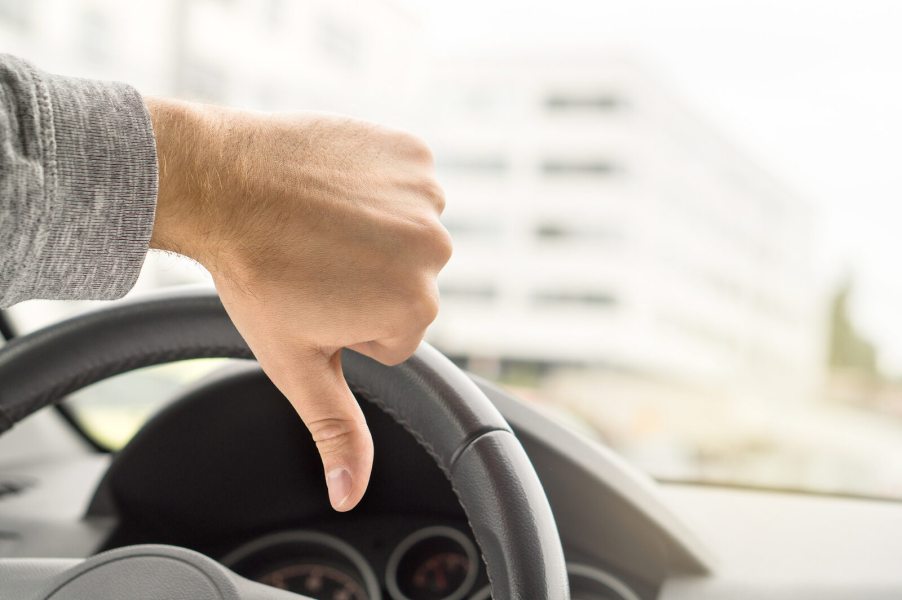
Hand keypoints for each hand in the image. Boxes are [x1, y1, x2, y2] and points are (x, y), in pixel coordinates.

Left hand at [146, 99, 450, 510]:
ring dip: (374, 231)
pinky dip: (379, 186)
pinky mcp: (411, 152)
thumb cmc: (254, 275)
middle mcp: (434, 252)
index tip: (314, 296)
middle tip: (314, 260)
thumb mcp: (295, 364)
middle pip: (409, 285)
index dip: (349, 323)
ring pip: (409, 235)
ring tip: (322, 223)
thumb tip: (350, 494)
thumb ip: (335, 429)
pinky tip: (336, 188)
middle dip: (368, 281)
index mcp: (413, 310)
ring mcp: (425, 197)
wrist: (219, 182)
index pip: (394, 336)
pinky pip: (408, 184)